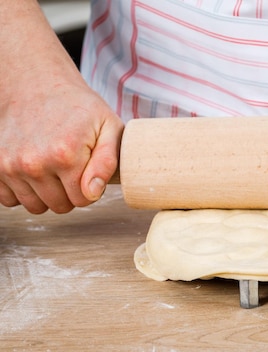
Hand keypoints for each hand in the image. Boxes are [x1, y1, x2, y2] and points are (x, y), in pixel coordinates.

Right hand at [0, 78, 123, 213]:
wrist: (36, 85)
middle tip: (71, 166)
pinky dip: (22, 190)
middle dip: (70, 192)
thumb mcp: (108, 127)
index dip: (90, 188)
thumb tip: (92, 192)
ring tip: (52, 167)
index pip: (83, 200)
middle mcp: (34, 162)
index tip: (87, 168)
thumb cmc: (77, 107)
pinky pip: (10, 200)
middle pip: (60, 206)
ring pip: (35, 206)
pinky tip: (33, 169)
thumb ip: (107, 162)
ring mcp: (9, 165)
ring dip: (46, 193)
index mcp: (65, 154)